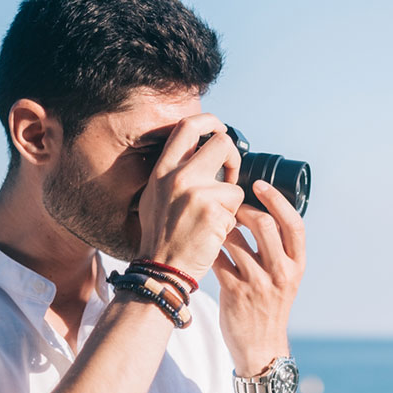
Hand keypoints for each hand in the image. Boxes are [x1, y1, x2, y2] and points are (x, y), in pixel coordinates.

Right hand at [136, 114, 244, 280]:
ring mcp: (196, 193)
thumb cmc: (161, 237)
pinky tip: (213, 234)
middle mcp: (177, 176)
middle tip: (230, 177)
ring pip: (234, 184)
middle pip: (221, 143)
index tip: (220, 129)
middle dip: (233, 158)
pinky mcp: (214, 211)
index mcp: (162, 170)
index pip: (187, 126)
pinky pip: (237, 209)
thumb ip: (174, 173)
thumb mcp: (155, 197)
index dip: (210, 121)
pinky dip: (231, 223)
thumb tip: (200, 152)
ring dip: (231, 204)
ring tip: (212, 221)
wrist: (161, 271)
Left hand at [212, 180, 305, 375]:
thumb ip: (278, 248)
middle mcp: (282, 272)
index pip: (294, 223)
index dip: (277, 199)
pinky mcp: (235, 294)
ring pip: (236, 240)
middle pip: (264, 225)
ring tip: (215, 221)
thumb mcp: (286, 277)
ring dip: (222, 226)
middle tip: (231, 204)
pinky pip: (218, 259)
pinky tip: (205, 242)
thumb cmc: (270, 305)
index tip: (260, 184)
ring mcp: (258, 284)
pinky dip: (210, 246)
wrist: (261, 348)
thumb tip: (261, 209)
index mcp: (298, 265)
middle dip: (243, 208)